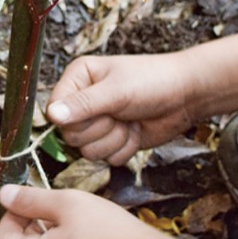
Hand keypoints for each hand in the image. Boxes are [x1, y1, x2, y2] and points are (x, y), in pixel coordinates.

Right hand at [46, 52, 196, 165]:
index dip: (74, 118)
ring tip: (129, 121)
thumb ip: (83, 104)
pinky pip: (106, 159)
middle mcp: (82, 101)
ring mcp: (98, 123)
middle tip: (119, 114)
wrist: (185, 96)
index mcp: (78, 79)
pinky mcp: (112, 140)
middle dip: (100, 129)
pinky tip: (135, 131)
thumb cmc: (153, 81)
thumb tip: (52, 115)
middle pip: (70, 135)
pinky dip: (124, 148)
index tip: (99, 111)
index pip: (54, 109)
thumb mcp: (117, 91)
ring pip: (88, 150)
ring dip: (114, 140)